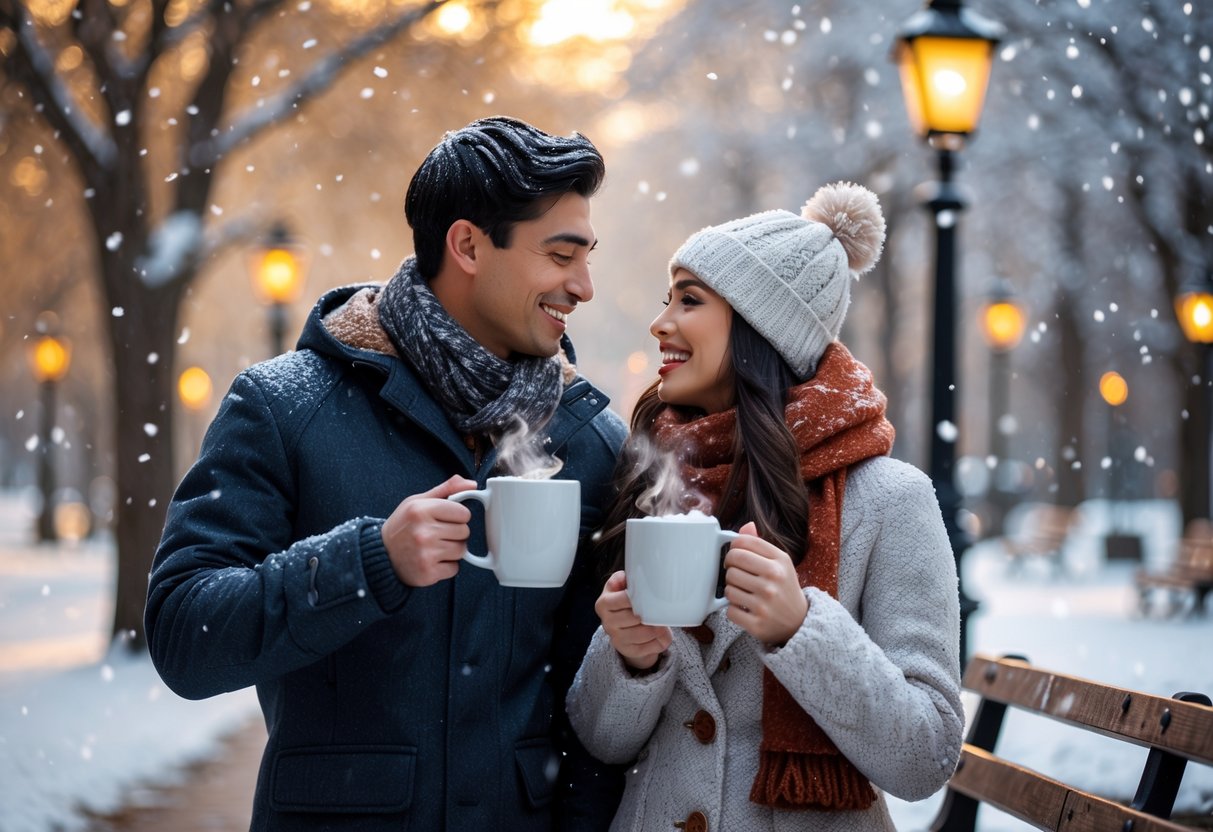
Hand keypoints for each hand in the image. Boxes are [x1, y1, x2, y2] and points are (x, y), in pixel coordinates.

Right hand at [381, 475, 476, 586]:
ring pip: (462, 550)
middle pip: (464, 532)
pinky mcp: (428, 573)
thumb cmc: (403, 526)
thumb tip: (472, 484)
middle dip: (455, 533)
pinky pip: (454, 568)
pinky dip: (447, 566)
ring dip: (452, 550)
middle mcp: (423, 532)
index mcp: (421, 510)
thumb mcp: (417, 502)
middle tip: (438, 534)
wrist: (381, 555)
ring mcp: (425, 554)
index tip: (445, 519)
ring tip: (435, 547)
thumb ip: (447, 489)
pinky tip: (432, 560)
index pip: (463, 513)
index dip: (457, 516)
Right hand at [595, 571, 671, 671]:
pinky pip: (647, 648)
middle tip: (661, 610)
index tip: (647, 595)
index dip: (636, 598)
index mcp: (603, 604)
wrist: (626, 628)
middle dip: (650, 614)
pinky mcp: (628, 651)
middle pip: (633, 618)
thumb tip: (623, 577)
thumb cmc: (626, 603)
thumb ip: (620, 580)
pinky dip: (658, 642)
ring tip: (664, 623)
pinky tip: (661, 635)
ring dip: (657, 629)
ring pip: (642, 634)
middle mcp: (607, 623)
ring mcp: (616, 639)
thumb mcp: (620, 588)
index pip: (620, 599)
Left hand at [724, 522, 808, 645]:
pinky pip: (730, 610)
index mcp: (780, 560)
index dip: (733, 546)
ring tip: (744, 592)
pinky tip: (745, 608)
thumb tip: (746, 526)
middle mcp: (774, 579)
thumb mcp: (780, 563)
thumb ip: (760, 544)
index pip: (744, 542)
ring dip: (732, 590)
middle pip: (732, 563)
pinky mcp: (758, 624)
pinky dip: (734, 610)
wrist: (799, 621)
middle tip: (737, 573)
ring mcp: (766, 603)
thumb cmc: (784, 588)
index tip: (736, 554)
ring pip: (728, 588)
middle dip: (730, 568)